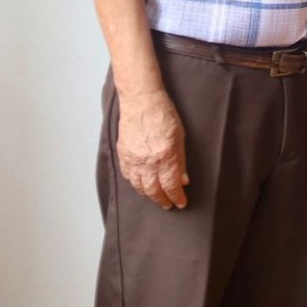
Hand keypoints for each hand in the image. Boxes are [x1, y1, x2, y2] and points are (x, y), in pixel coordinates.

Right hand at [116, 88, 188, 208]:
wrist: (141, 101)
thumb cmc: (163, 114)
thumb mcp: (180, 137)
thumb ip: (181, 161)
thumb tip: (183, 180)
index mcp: (164, 156)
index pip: (171, 185)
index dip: (177, 196)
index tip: (181, 202)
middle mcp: (147, 162)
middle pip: (154, 190)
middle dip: (163, 200)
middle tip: (169, 204)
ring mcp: (133, 159)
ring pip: (139, 186)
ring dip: (149, 195)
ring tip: (157, 198)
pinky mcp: (123, 155)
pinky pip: (128, 176)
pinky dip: (136, 184)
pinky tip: (141, 185)